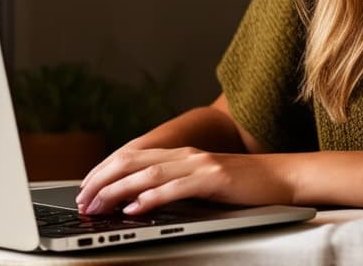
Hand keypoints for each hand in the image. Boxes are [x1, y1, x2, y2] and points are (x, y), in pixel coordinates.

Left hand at [74, 145, 293, 214]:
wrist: (280, 178)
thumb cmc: (241, 186)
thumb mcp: (200, 182)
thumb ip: (174, 185)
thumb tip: (137, 201)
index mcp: (179, 153)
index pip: (131, 157)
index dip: (104, 172)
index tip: (84, 190)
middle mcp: (185, 154)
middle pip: (132, 162)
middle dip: (102, 181)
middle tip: (82, 201)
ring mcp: (199, 164)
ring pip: (148, 174)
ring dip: (118, 191)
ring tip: (98, 206)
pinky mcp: (213, 178)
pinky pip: (176, 188)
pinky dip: (152, 198)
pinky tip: (135, 208)